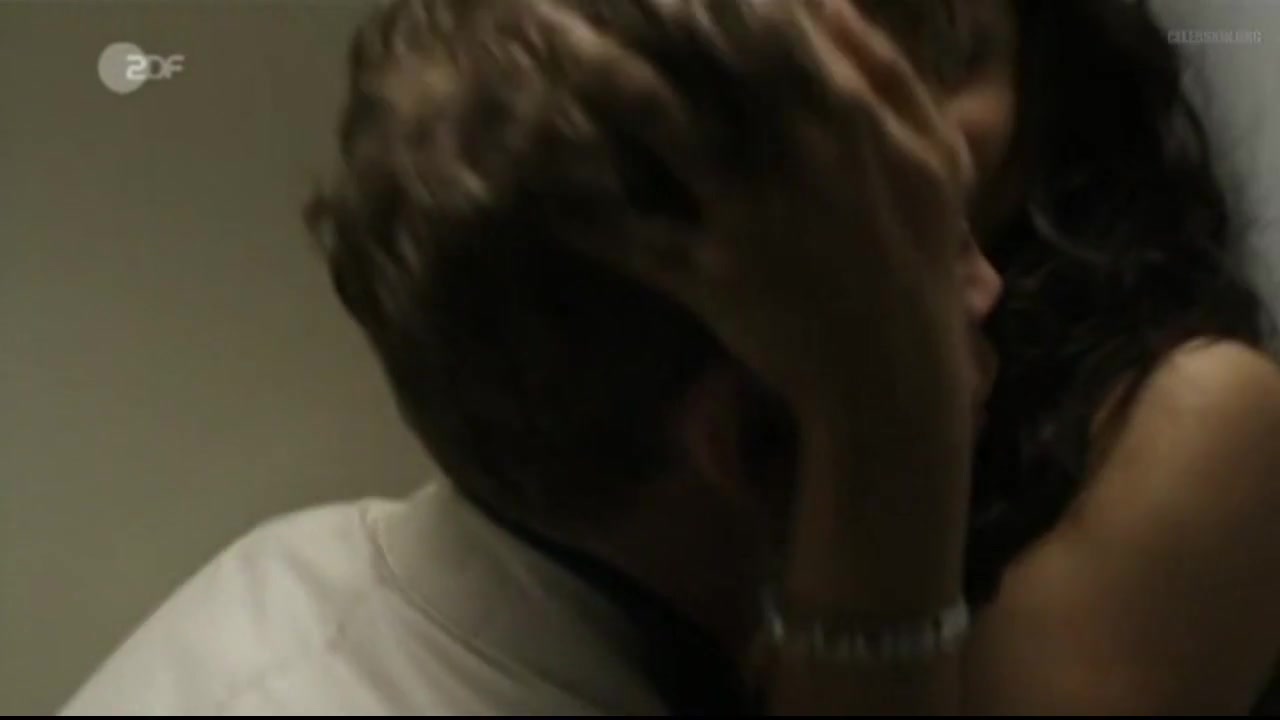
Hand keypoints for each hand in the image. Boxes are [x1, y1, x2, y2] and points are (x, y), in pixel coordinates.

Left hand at [574, 0, 978, 432]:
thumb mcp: (936, 158)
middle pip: (710, 61)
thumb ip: (890, 75)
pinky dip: (587, 219)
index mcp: (850, 115)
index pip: (779, 25)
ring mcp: (746, 215)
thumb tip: (829, 3)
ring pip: (663, 129)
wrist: (893, 372)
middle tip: (577, 5)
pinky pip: (635, 240)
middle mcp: (792, 151)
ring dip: (606, 85)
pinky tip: (540, 192)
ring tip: (547, 54)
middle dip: (650, 21)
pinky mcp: (709, 276)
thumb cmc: (919, 256)